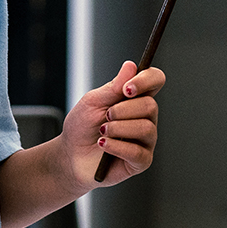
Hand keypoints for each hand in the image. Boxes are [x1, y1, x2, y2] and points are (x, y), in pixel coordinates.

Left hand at [63, 60, 164, 187]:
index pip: (155, 80)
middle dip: (123, 110)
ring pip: (146, 128)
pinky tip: (103, 144)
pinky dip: (116, 146)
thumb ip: (113, 87)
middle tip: (106, 115)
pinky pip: (137, 152)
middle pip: (151, 105)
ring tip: (102, 132)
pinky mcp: (141, 161)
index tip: (127, 88)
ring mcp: (145, 140)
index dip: (146, 80)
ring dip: (118, 128)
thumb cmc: (82, 126)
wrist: (71, 155)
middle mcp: (145, 117)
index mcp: (135, 98)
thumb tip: (131, 66)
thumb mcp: (92, 102)